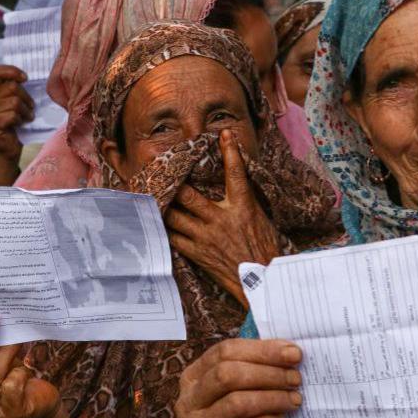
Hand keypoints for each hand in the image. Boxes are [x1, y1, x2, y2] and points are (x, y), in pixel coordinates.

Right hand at [0, 66, 33, 184]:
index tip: (24, 78)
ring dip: (26, 110)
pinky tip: (20, 125)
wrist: (6, 148)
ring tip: (26, 117)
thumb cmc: (13, 123)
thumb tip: (21, 76)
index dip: (11, 71)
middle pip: (11, 87)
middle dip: (26, 98)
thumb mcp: (11, 102)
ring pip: (15, 101)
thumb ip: (11, 88)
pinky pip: (13, 114)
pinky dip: (22, 120)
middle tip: (29, 107)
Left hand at [165, 130, 281, 305]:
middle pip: (188, 194)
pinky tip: (158, 220)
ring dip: (163, 204)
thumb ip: (244, 201)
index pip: (235, 174)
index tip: (223, 135)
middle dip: (173, 181)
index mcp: (243, 207)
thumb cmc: (264, 250)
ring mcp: (206, 237)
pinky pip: (173, 236)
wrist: (262, 282)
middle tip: (161, 169)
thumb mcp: (261, 219)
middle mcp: (221, 219)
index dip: (229, 151)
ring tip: (153, 193)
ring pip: (174, 215)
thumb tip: (236, 183)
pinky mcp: (198, 253)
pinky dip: (165, 227)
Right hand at [175, 338, 301, 417]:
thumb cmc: (249, 417)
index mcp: (194, 375)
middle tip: (296, 379)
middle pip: (227, 375)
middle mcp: (187, 400)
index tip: (294, 354)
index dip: (261, 350)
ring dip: (271, 398)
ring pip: (235, 403)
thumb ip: (262, 365)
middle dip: (268, 374)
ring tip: (294, 400)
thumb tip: (290, 350)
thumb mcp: (251, 387)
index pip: (225, 352)